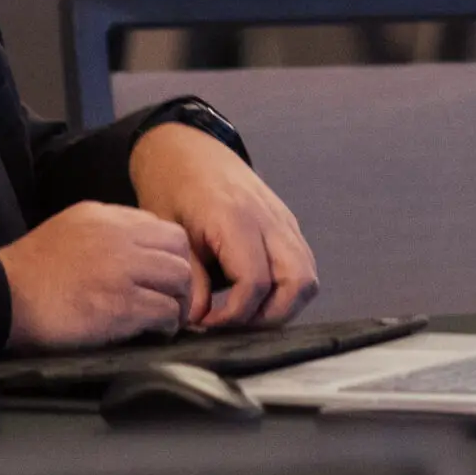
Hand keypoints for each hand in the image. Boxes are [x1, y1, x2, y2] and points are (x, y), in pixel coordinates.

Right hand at [0, 202, 194, 350]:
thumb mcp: (69, 229)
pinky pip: (165, 310)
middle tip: (172, 297)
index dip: (168, 254)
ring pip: (180, 278)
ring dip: (178, 300)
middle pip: (179, 249)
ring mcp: (123, 270)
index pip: (162, 227)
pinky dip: (167, 323)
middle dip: (181, 276)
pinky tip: (155, 330)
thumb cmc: (30, 272)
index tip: (161, 275)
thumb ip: (106, 232)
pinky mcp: (122, 305)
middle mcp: (119, 237)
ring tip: (167, 316)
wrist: (2, 297)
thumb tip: (137, 249)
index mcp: (105, 216)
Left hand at [128, 122, 318, 329]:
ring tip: (246, 315)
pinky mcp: (288, 224)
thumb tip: (199, 319)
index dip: (235, 314)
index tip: (209, 323)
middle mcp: (269, 219)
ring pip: (307, 278)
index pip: (255, 282)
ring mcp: (283, 220)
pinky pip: (302, 265)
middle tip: (235, 326)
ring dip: (283, 306)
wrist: (187, 148)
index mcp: (235, 217)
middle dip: (269, 317)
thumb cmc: (172, 186)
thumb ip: (189, 276)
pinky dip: (286, 289)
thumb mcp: (168, 230)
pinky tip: (256, 296)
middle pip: (296, 283)